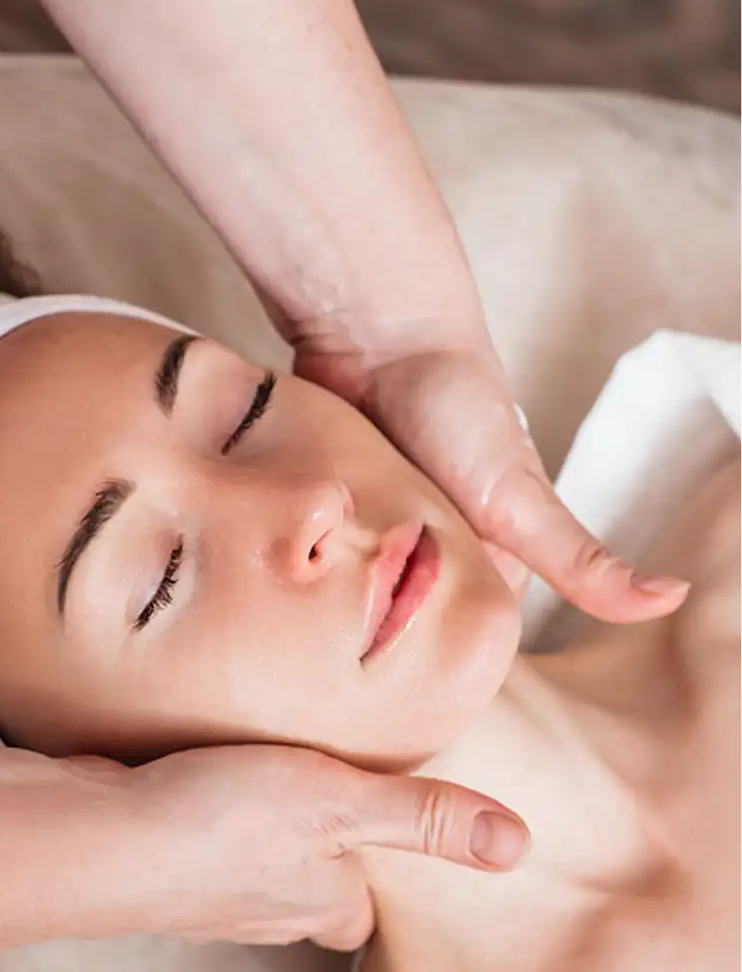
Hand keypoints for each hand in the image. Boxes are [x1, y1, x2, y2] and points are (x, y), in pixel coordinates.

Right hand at [97, 743, 528, 950]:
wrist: (98, 840)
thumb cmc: (224, 822)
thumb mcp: (341, 801)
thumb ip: (423, 816)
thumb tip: (519, 846)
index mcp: (324, 903)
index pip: (364, 912)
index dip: (378, 880)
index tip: (386, 842)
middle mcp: (266, 912)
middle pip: (309, 895)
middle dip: (320, 863)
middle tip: (329, 808)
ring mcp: (205, 897)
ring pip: (250, 873)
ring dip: (261, 841)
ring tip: (268, 786)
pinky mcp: (157, 866)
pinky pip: (196, 849)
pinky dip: (204, 823)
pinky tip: (196, 782)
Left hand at [293, 341, 689, 623]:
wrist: (379, 336)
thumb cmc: (460, 412)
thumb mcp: (522, 504)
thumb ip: (582, 562)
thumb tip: (676, 599)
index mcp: (493, 555)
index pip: (468, 630)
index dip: (438, 635)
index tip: (413, 628)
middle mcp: (438, 543)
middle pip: (407, 612)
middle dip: (383, 609)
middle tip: (363, 590)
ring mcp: (382, 522)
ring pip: (358, 586)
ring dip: (343, 583)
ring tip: (326, 573)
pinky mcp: (334, 501)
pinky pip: (316, 546)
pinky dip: (309, 548)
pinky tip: (296, 551)